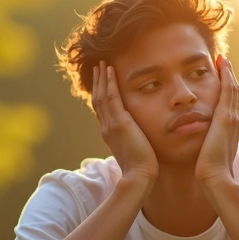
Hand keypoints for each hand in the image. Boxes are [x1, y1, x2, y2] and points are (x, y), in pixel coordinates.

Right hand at [93, 61, 158, 181]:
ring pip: (102, 95)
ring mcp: (111, 124)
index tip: (100, 82)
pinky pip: (112, 97)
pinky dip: (109, 83)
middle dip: (97, 82)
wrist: (139, 175)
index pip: (101, 109)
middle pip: (98, 99)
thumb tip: (135, 134)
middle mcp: (106, 127)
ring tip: (101, 63)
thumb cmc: (141, 167)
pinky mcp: (120, 122)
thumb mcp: (133, 150)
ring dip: (102, 78)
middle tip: (97, 67)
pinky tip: (110, 70)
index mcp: (109, 133)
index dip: (99, 94)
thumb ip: (131, 139)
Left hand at [195, 55, 238, 186]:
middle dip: (229, 77)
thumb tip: (198, 143)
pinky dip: (226, 76)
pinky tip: (221, 64)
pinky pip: (228, 90)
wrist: (215, 179)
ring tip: (223, 60)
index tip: (221, 76)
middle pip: (233, 93)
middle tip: (224, 61)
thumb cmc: (208, 171)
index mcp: (230, 129)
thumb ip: (206, 144)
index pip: (229, 104)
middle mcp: (235, 121)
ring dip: (228, 73)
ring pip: (232, 89)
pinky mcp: (226, 118)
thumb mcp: (208, 153)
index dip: (227, 89)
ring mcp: (233, 118)